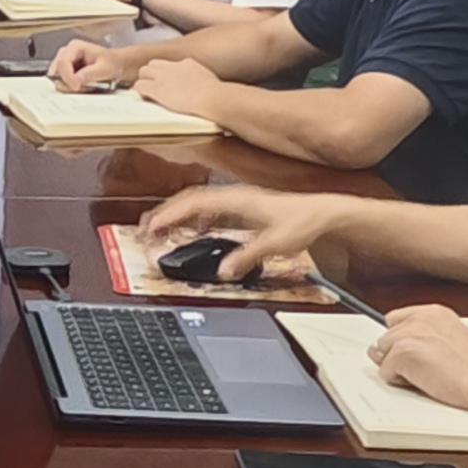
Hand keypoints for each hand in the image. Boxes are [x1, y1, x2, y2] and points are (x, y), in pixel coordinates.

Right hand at [46, 37, 119, 90]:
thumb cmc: (111, 63)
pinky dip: (71, 88)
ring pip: (58, 79)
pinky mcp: (66, 73)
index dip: (67, 76)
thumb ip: (90, 74)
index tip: (76, 87)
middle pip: (57, 71)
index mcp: (75, 47)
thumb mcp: (104, 68)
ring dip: (70, 86)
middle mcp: (67, 53)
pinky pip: (62, 83)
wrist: (116, 66)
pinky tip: (83, 85)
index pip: (63, 62)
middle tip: (82, 87)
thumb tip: (76, 80)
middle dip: (69, 82)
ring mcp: (65, 64)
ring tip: (86, 84)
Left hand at [133, 56, 220, 118]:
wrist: (212, 98)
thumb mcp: (210, 82)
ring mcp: (164, 77)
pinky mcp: (157, 88)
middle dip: (151, 74)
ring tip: (146, 92)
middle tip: (153, 86)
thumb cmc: (217, 96)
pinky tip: (142, 97)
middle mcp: (174, 66)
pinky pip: (140, 85)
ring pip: (143, 71)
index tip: (169, 82)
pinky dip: (139, 91)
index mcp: (188, 63)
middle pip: (154, 64)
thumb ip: (202, 81)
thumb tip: (206, 89)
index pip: (170, 64)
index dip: (166, 73)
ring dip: (144, 81)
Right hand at [134, 184, 339, 284]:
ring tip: (159, 227)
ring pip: (196, 201)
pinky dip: (193, 216)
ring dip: (176, 213)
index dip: (169, 215)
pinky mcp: (242, 206)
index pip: (193, 203)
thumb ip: (246, 258)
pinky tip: (192, 229)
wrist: (323, 213)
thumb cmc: (302, 221)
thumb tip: (223, 271)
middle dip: (163, 213)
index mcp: (236, 199)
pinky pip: (209, 207)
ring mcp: (237, 199)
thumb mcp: (273, 244)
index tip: (151, 228)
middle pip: (188, 199)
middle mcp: (234, 195)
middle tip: (144, 230)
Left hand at [366, 306, 467, 413]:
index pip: (395, 320)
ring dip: (398, 368)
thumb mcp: (453, 339)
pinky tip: (424, 382)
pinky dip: (400, 382)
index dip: (399, 339)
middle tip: (424, 369)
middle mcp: (419, 318)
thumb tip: (400, 348)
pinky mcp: (403, 353)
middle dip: (397, 355)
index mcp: (433, 312)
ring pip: (382, 355)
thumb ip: (426, 337)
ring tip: (426, 375)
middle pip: (385, 338)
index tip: (408, 351)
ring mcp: (409, 334)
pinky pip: (385, 373)